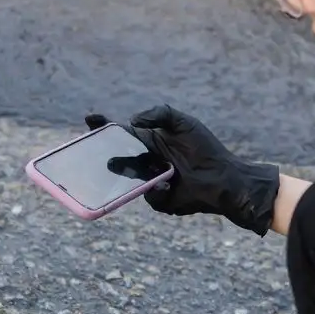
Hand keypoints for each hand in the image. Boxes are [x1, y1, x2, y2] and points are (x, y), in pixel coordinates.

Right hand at [85, 105, 279, 235]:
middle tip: (99, 151)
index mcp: (149, 141)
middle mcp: (146, 161)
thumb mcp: (184, 122)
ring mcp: (149, 181)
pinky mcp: (159, 200)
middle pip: (118, 156)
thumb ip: (160, 113)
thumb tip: (132, 120)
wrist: (224, 177)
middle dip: (105, 153)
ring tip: (134, 165)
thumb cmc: (206, 148)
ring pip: (128, 179)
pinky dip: (156, 189)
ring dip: (129, 171)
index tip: (90, 119)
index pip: (121, 133)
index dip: (104, 127)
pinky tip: (169, 184)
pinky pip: (147, 195)